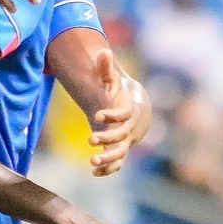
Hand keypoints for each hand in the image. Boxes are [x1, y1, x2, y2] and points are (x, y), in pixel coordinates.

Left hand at [84, 48, 153, 175]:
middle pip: (121, 136)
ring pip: (120, 154)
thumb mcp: (111, 82)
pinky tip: (95, 173)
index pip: (123, 114)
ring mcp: (124, 143)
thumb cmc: (117, 96)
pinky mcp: (118, 152)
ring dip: (107, 159)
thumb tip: (103, 50)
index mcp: (127, 112)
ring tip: (91, 162)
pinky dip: (108, 170)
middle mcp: (128, 129)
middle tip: (90, 139)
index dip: (112, 115)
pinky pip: (116, 164)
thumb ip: (105, 69)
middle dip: (107, 138)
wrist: (132, 115)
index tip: (97, 114)